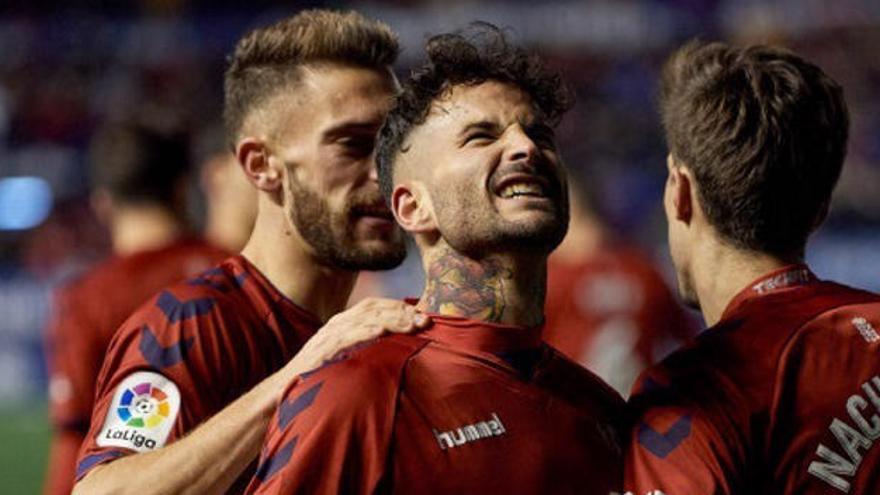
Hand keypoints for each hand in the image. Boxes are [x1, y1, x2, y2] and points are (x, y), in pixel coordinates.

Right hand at [286, 298, 429, 375]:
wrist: (284, 390)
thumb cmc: (318, 375)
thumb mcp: (345, 356)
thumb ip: (364, 348)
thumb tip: (394, 348)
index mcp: (344, 323)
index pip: (374, 306)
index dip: (398, 307)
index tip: (421, 316)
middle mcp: (336, 324)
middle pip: (373, 309)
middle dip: (401, 312)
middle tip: (424, 321)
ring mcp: (328, 336)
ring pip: (363, 320)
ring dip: (390, 320)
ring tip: (410, 325)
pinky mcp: (321, 351)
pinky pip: (345, 337)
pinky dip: (363, 332)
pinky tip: (380, 332)